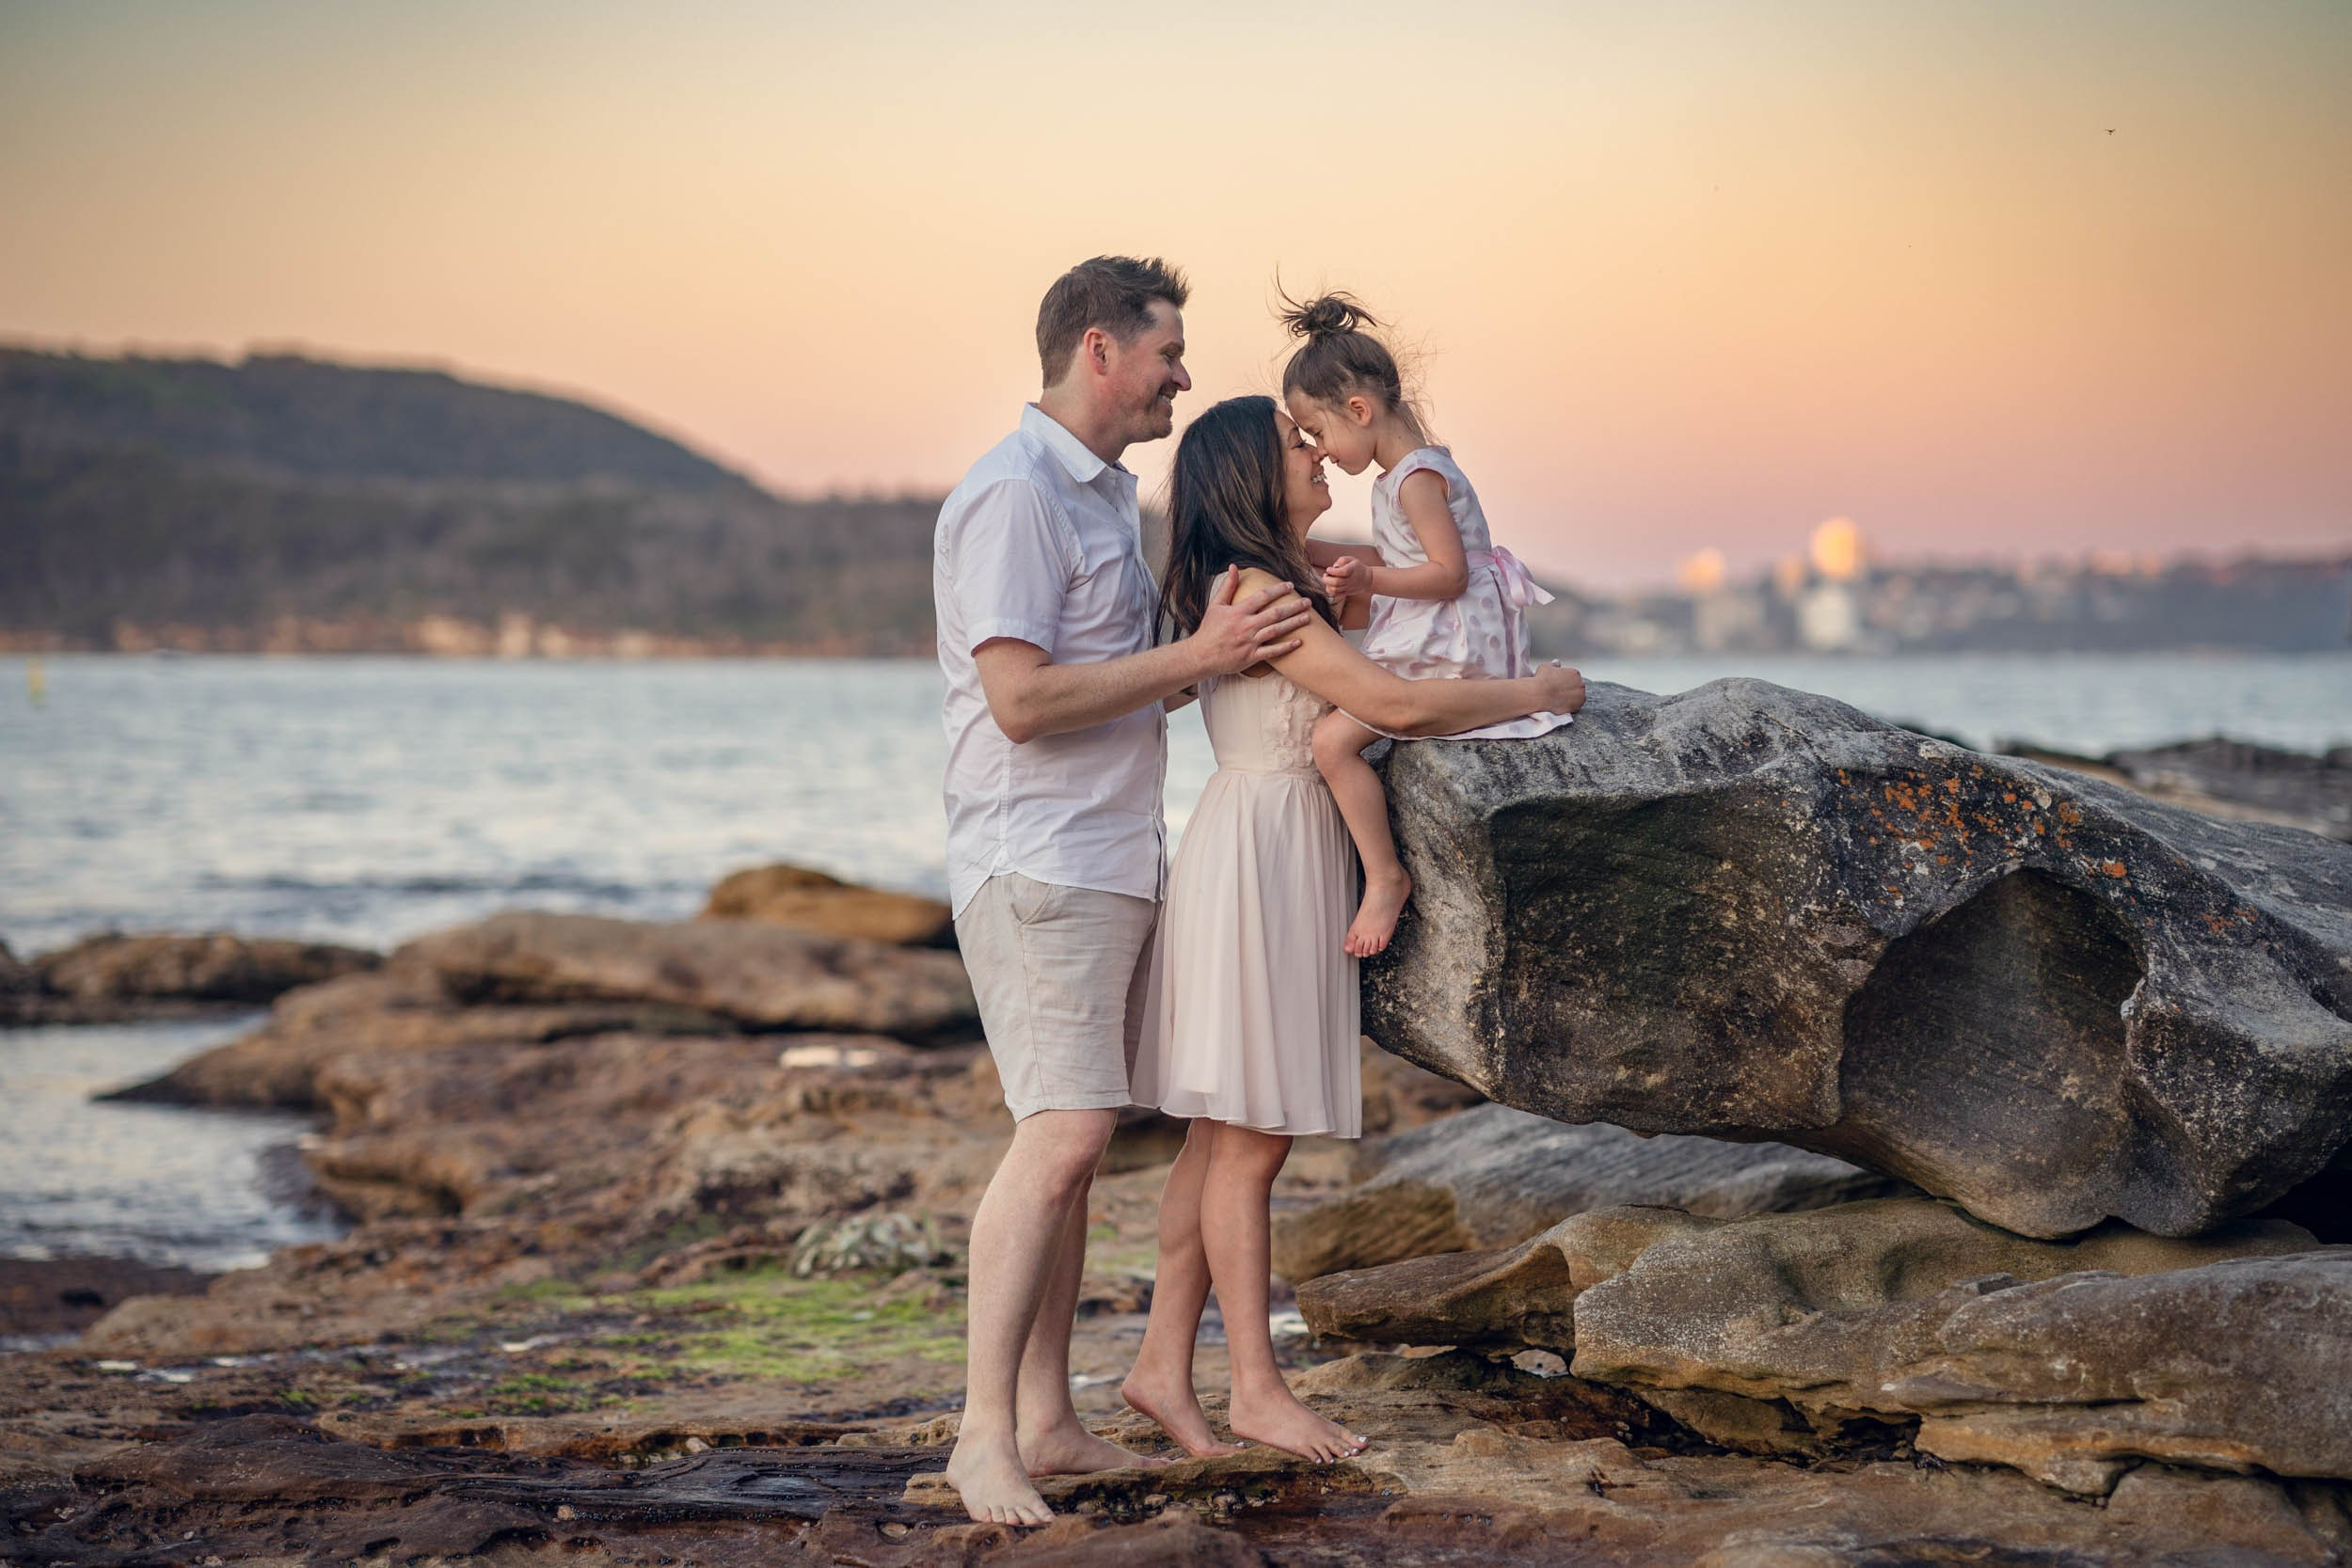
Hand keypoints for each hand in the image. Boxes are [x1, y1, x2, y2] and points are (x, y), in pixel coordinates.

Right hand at [1188, 566, 1313, 676]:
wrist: (1201, 656)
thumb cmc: (1209, 630)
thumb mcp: (1216, 605)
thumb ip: (1227, 586)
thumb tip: (1233, 566)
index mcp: (1238, 612)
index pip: (1262, 596)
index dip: (1278, 590)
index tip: (1290, 585)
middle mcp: (1245, 626)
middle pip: (1275, 613)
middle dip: (1293, 606)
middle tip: (1307, 601)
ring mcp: (1249, 642)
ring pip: (1276, 631)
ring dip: (1293, 623)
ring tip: (1307, 617)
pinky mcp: (1251, 657)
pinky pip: (1272, 652)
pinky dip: (1286, 647)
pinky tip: (1299, 642)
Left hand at [1322, 555, 1370, 603]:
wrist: (1366, 579)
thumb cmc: (1357, 568)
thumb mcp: (1351, 559)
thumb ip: (1342, 560)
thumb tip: (1334, 566)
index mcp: (1351, 570)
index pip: (1342, 572)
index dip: (1333, 571)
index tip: (1329, 569)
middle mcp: (1350, 580)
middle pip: (1336, 582)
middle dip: (1326, 579)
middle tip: (1325, 575)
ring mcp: (1348, 587)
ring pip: (1335, 589)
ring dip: (1327, 585)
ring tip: (1327, 580)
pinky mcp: (1346, 593)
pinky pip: (1335, 594)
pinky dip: (1330, 590)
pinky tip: (1330, 585)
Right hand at [1535, 661, 1585, 713]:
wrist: (1540, 694)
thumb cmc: (1542, 680)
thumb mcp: (1546, 666)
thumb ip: (1554, 664)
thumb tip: (1557, 663)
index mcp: (1575, 673)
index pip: (1574, 677)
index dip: (1566, 681)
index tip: (1559, 685)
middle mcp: (1580, 684)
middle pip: (1578, 687)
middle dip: (1571, 689)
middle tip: (1560, 693)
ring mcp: (1580, 696)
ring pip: (1578, 698)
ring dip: (1572, 698)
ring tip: (1560, 700)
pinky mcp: (1577, 707)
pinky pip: (1575, 707)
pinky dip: (1570, 707)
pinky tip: (1561, 705)